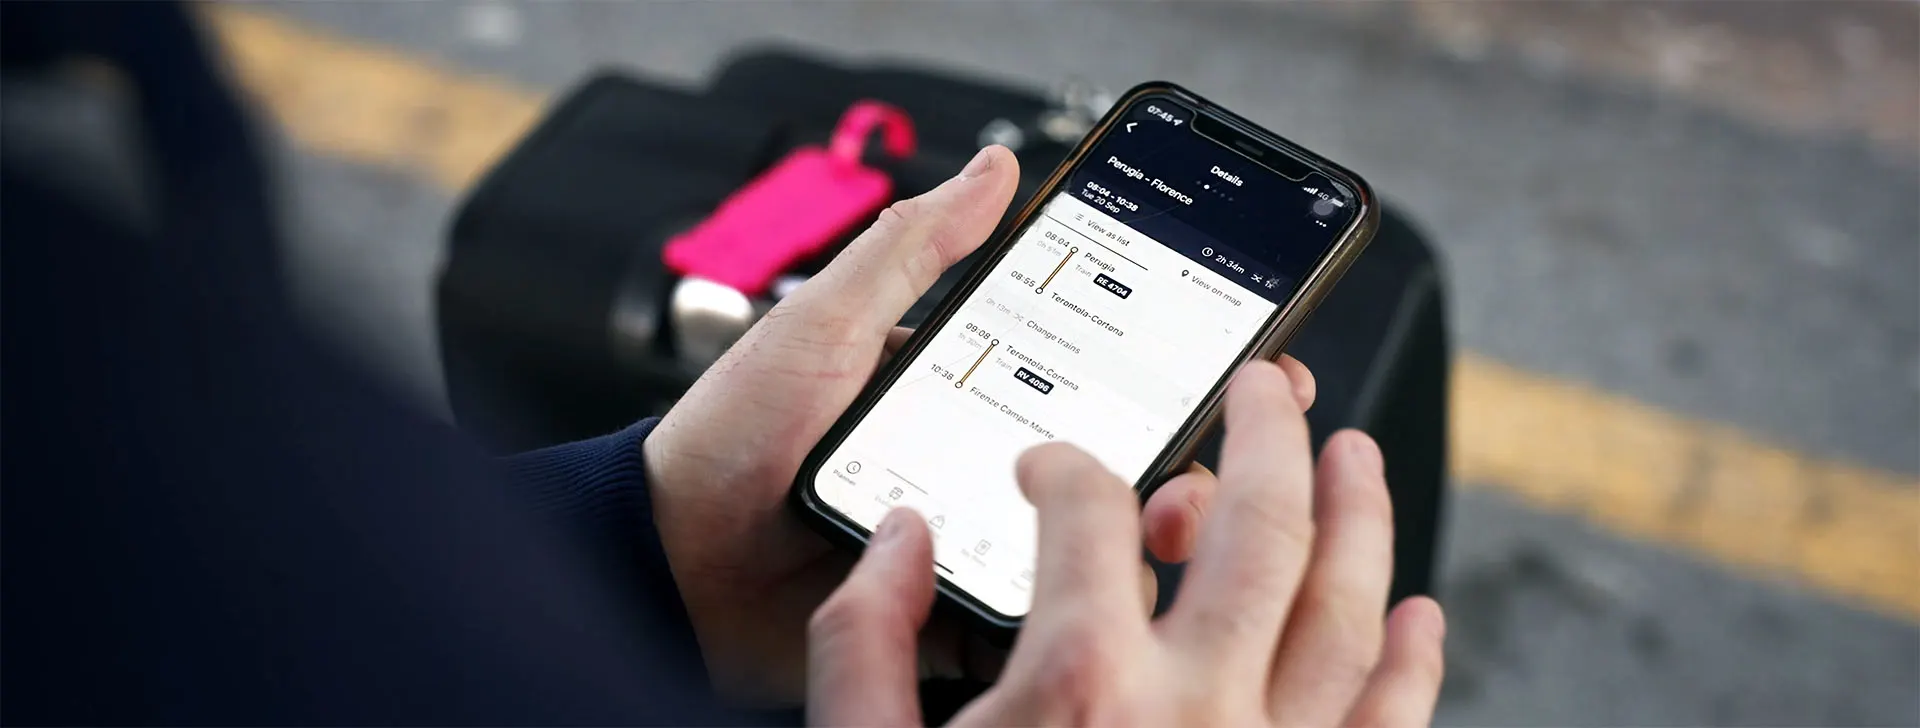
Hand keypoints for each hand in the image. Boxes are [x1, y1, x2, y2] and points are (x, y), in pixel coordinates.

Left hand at [644, 145, 1320, 700]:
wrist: (662, 560)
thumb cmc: (732, 438)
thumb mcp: (828, 322)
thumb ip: (913, 249)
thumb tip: (996, 170)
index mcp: (967, 399)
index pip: (1095, 382)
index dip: (1177, 378)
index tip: (1252, 365)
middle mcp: (982, 477)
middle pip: (1112, 477)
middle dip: (1183, 468)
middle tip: (1207, 466)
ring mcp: (970, 552)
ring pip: (1090, 558)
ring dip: (1149, 543)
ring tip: (1171, 525)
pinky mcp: (946, 622)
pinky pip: (1029, 626)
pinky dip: (1073, 620)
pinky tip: (1109, 603)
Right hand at [809, 361, 1445, 726]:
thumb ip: (862, 645)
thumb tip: (897, 543)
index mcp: (1079, 683)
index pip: (1088, 511)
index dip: (1060, 467)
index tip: (1045, 475)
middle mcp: (1193, 707)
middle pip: (1257, 523)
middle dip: (1264, 434)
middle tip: (1262, 388)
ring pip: (1347, 605)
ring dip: (1359, 513)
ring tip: (1353, 454)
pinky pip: (1388, 723)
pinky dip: (1414, 661)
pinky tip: (1418, 614)